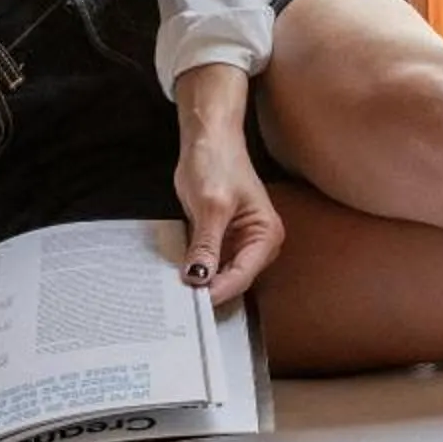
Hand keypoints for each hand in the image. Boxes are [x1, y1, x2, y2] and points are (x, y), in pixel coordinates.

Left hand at [172, 64, 282, 306]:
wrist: (207, 138)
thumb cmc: (217, 162)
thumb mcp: (211, 206)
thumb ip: (207, 245)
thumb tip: (200, 278)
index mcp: (266, 235)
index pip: (243, 275)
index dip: (218, 290)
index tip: (194, 303)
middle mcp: (257, 243)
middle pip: (233, 280)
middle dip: (209, 289)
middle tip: (181, 302)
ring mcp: (238, 242)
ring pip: (219, 275)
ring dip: (200, 282)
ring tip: (176, 292)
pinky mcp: (220, 239)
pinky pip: (208, 262)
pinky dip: (194, 269)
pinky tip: (177, 275)